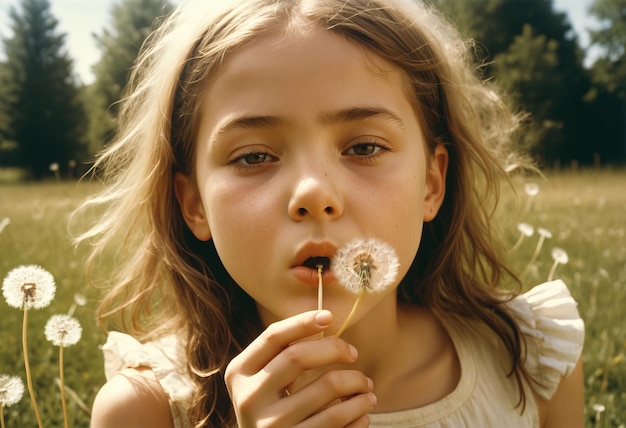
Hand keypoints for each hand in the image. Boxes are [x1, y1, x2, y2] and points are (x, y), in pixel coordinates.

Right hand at [225, 310, 375, 427]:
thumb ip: (283, 354)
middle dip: (334, 348)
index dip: (302, 322)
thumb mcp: (263, 381)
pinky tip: (362, 413)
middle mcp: (249, 398)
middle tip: (353, 353)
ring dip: (357, 382)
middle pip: (298, 356)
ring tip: (367, 387)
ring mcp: (271, 425)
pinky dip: (358, 412)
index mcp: (239, 373)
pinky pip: (337, 420)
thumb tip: (324, 319)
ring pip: (327, 387)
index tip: (329, 316)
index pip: (273, 337)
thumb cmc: (272, 408)